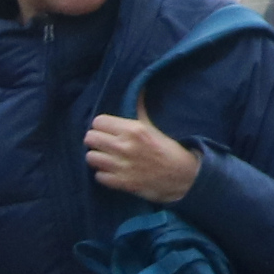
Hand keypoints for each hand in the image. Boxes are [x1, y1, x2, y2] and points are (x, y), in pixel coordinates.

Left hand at [83, 112, 202, 203]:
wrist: (184, 176)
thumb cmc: (168, 150)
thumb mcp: (153, 127)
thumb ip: (139, 110)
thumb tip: (138, 91)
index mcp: (133, 130)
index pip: (98, 122)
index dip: (102, 126)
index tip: (108, 130)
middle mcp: (124, 146)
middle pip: (90, 138)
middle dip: (96, 140)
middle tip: (105, 144)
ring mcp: (121, 166)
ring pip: (90, 157)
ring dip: (98, 157)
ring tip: (107, 157)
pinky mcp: (121, 182)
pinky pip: (98, 176)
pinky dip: (104, 174)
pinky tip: (114, 171)